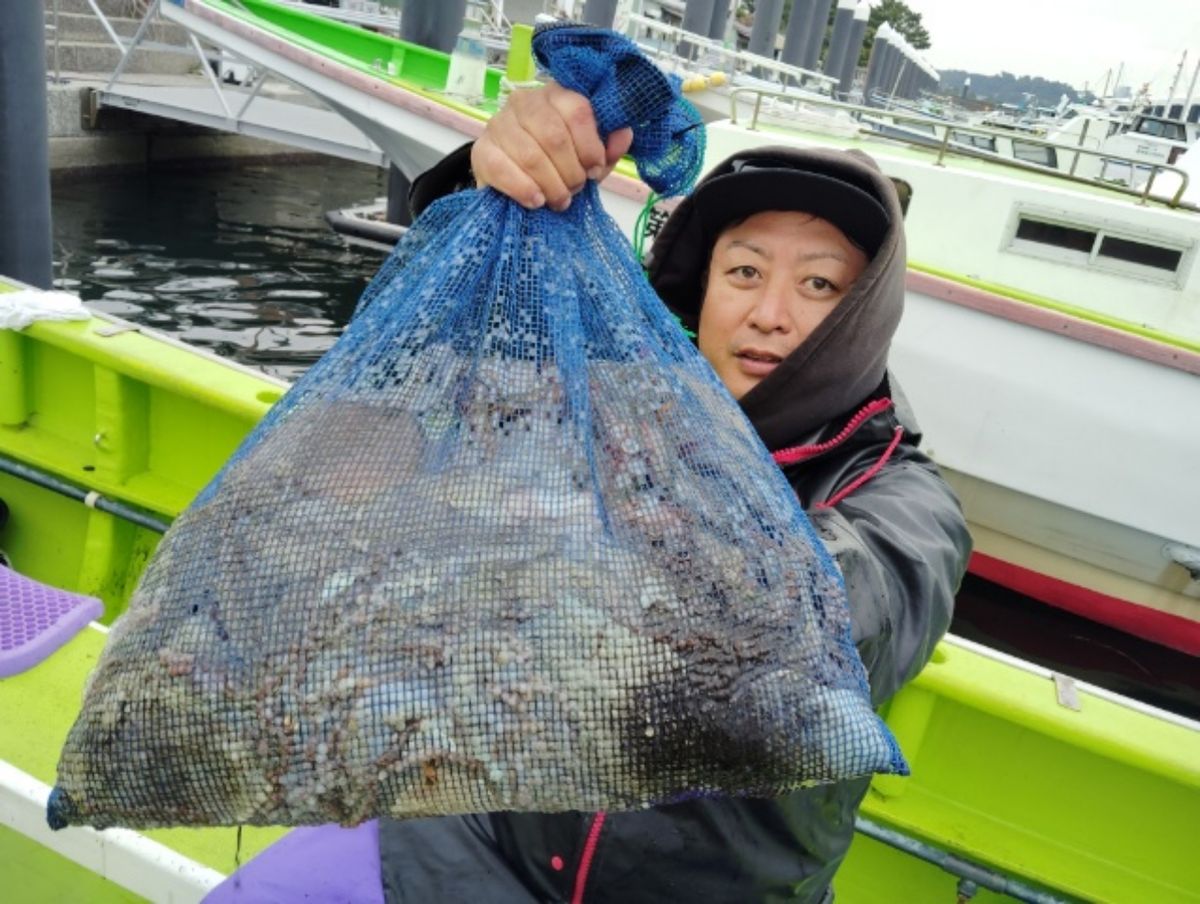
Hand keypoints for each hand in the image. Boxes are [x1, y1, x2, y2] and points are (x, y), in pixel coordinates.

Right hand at [471, 84, 633, 210]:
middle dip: (571, 171)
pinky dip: (524, 189)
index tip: (595, 170)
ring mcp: (499, 124)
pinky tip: (536, 201)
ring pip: (531, 156)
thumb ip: (609, 147)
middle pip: (554, 136)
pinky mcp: (482, 150)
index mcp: (556, 95)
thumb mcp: (588, 157)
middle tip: (574, 189)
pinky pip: (503, 169)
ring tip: (559, 200)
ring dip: (551, 185)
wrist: (515, 181)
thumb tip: (624, 134)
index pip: (577, 110)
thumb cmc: (557, 164)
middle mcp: (525, 101)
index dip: (590, 146)